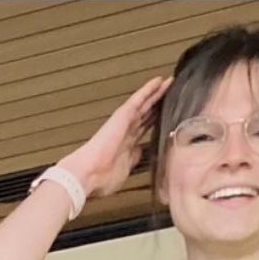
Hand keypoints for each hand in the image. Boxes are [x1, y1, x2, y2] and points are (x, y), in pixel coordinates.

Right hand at [60, 76, 169, 198]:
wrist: (88, 173)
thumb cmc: (100, 179)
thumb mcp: (124, 172)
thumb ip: (133, 160)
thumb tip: (140, 153)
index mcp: (127, 147)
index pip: (144, 131)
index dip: (155, 124)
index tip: (165, 119)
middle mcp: (127, 133)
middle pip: (146, 116)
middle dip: (157, 106)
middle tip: (170, 95)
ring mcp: (125, 123)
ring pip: (145, 104)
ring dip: (156, 94)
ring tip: (168, 83)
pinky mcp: (123, 115)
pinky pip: (138, 99)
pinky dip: (148, 89)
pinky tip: (158, 81)